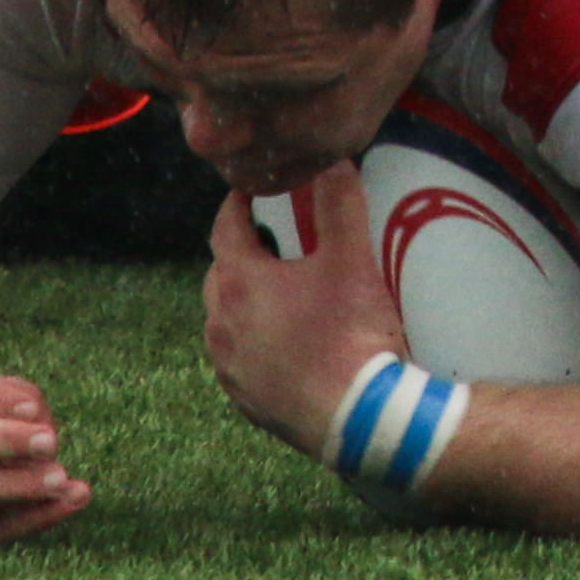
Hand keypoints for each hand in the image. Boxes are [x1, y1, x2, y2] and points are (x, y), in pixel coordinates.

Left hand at [203, 169, 406, 460]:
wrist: (358, 418)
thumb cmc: (351, 335)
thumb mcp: (352, 260)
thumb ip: (340, 203)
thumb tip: (333, 161)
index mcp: (238, 284)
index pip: (225, 227)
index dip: (239, 204)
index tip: (253, 191)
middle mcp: (220, 326)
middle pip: (221, 273)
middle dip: (243, 251)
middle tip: (275, 238)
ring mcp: (229, 368)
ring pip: (226, 319)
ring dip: (246, 300)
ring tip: (283, 291)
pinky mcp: (244, 401)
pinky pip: (239, 358)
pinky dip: (254, 341)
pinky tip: (287, 341)